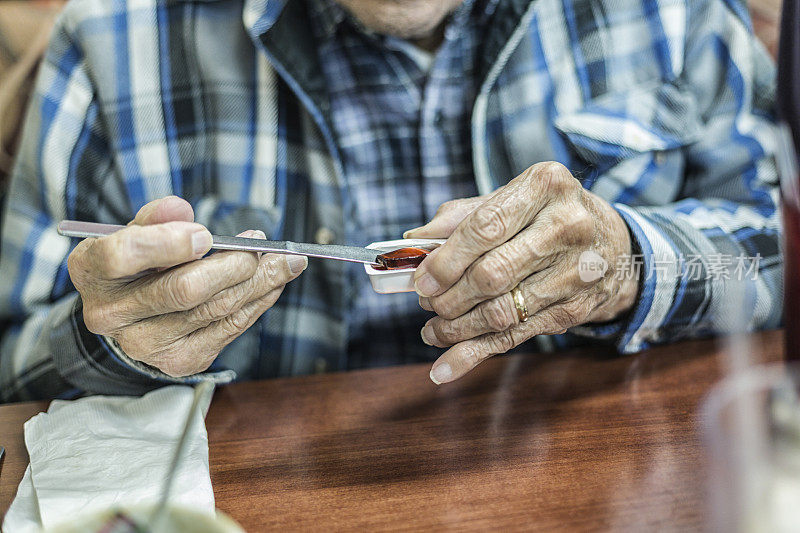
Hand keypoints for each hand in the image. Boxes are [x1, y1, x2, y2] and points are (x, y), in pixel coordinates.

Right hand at [67, 196, 306, 376]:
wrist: (132, 315)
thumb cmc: (138, 263)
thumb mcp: (137, 231)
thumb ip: (157, 217)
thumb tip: (180, 209)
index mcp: (91, 271)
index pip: (123, 256)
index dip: (168, 244)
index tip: (206, 235)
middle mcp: (111, 314)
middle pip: (183, 290)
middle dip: (232, 264)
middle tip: (261, 245)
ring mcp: (145, 344)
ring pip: (216, 310)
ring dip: (260, 281)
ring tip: (286, 260)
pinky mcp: (179, 360)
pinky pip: (230, 328)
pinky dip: (259, 302)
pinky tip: (274, 282)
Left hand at [405, 162, 639, 383]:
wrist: (615, 243)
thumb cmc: (547, 215)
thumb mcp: (512, 198)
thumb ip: (462, 216)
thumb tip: (413, 242)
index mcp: (546, 185)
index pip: (486, 227)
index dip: (446, 259)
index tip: (420, 280)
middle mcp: (568, 226)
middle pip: (492, 274)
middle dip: (449, 296)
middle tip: (425, 302)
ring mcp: (577, 272)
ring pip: (502, 312)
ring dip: (457, 329)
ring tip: (432, 330)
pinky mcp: (576, 310)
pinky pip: (516, 338)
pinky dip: (475, 354)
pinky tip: (445, 365)